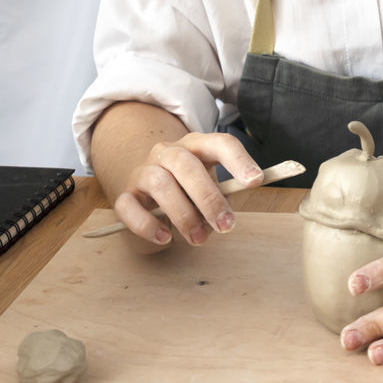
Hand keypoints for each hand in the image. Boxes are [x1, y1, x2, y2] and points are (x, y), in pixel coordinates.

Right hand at [114, 132, 263, 248]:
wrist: (147, 189)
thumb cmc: (188, 190)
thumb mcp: (210, 188)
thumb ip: (220, 196)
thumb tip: (225, 215)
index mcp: (196, 145)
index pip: (219, 143)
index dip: (239, 160)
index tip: (257, 182)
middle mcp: (168, 152)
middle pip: (186, 165)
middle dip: (209, 197)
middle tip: (226, 226)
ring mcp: (144, 171)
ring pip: (160, 184)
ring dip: (183, 215)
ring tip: (199, 239)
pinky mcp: (125, 195)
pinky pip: (129, 207)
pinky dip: (147, 225)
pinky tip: (165, 238)